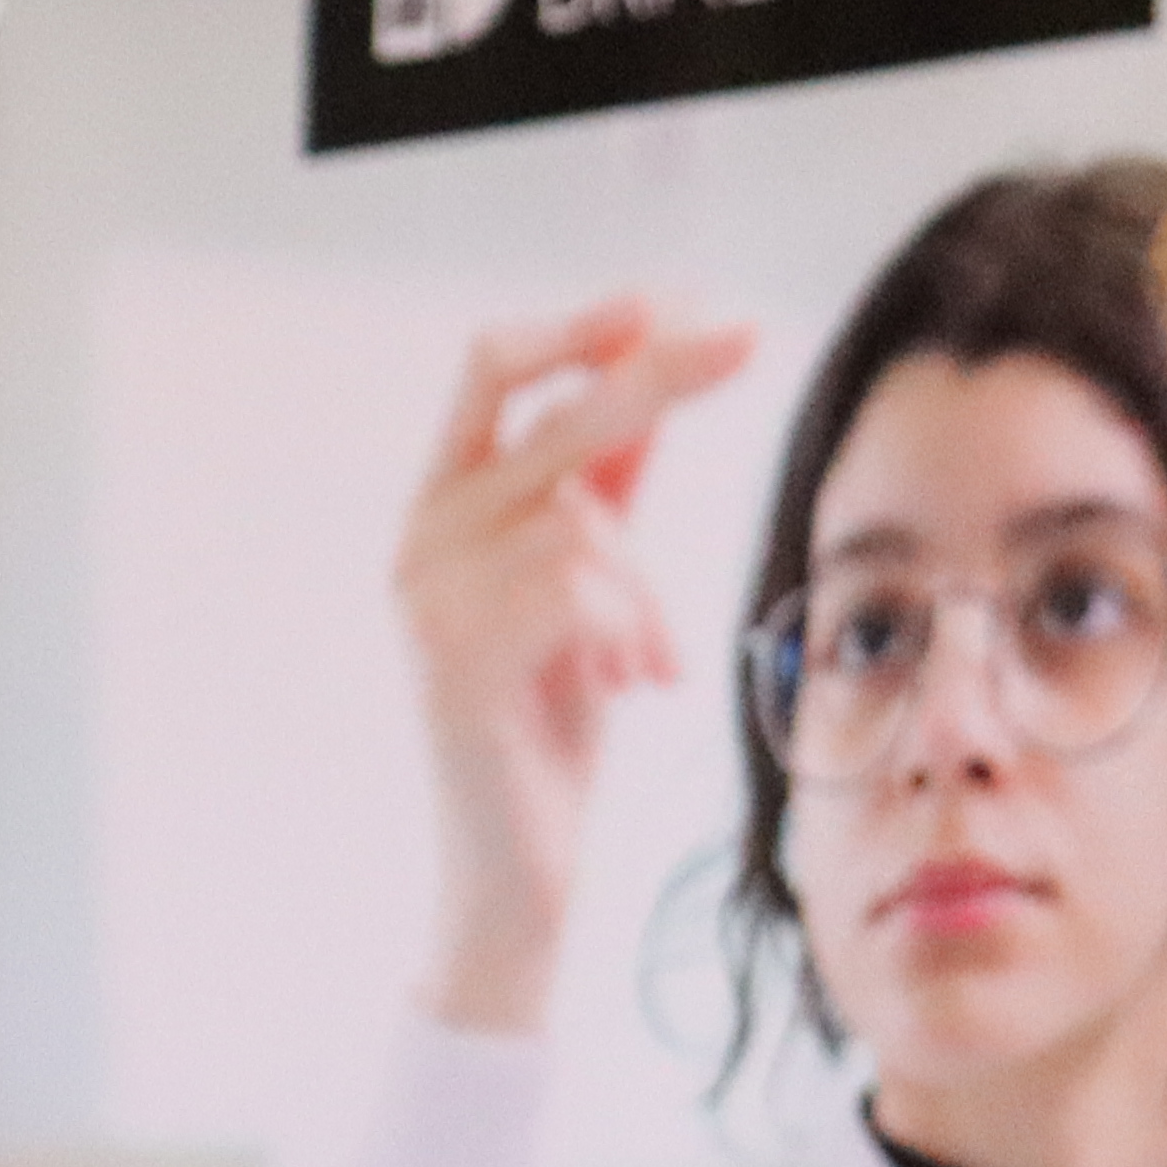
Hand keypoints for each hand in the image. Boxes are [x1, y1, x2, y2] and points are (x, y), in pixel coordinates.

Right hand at [394, 300, 757, 1033]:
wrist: (517, 866)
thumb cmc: (553, 726)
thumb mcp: (592, 585)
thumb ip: (606, 486)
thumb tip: (653, 368)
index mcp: (443, 506)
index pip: (493, 367)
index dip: (582, 325)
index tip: (674, 300)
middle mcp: (420, 537)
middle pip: (549, 413)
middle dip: (656, 375)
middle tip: (746, 341)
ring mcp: (426, 595)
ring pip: (582, 521)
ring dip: (647, 591)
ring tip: (649, 663)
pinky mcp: (455, 655)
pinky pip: (579, 588)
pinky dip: (631, 633)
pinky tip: (631, 688)